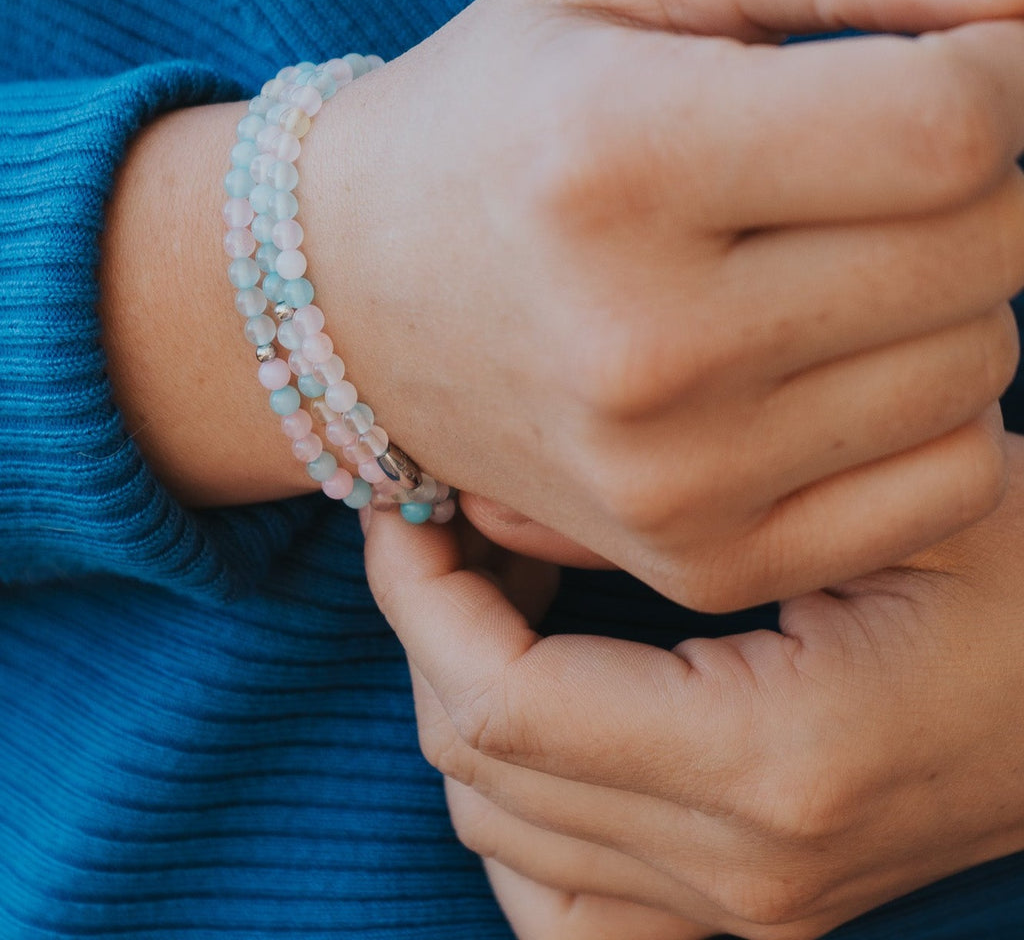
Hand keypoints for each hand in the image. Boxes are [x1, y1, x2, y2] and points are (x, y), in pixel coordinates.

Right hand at [306, 0, 1023, 608]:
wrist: (359, 301)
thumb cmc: (499, 122)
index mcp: (619, 166)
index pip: (950, 129)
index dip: (1004, 75)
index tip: (961, 67)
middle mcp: (643, 346)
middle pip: (984, 257)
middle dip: (980, 187)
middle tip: (880, 168)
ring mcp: (672, 478)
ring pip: (978, 374)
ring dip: (949, 301)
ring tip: (832, 270)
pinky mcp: (699, 558)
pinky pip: (946, 491)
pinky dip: (935, 418)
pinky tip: (839, 371)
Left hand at [364, 432, 1023, 939]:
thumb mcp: (877, 498)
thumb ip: (668, 501)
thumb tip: (487, 503)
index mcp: (777, 760)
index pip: (506, 706)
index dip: (422, 601)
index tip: (406, 514)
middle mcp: (747, 869)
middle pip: (485, 772)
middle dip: (429, 636)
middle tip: (451, 530)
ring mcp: (748, 913)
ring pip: (503, 839)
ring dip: (467, 708)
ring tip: (500, 597)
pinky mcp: (751, 913)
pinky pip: (567, 908)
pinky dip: (519, 810)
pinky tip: (549, 706)